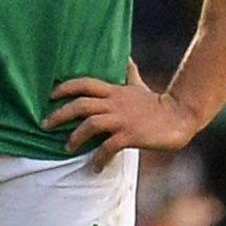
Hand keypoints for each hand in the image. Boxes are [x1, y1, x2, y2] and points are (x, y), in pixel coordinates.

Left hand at [44, 60, 200, 169]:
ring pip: (90, 124)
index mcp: (114, 91)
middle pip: (80, 104)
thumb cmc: (157, 104)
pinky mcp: (130, 136)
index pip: (84, 84)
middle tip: (45, 124)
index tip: (50, 95)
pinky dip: (99, 158)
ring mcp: (122, 120)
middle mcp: (115, 103)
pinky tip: (95, 167)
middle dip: (59, 114)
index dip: (65, 87)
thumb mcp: (139, 86)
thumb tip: (126, 58)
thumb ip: (129, 74)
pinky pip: (108, 147)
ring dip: (75, 137)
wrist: (180, 117)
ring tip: (67, 147)